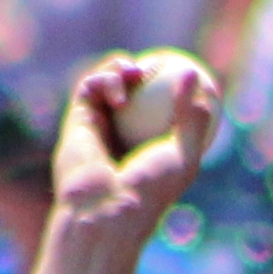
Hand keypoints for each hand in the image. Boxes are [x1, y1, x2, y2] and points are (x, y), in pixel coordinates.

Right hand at [58, 54, 222, 231]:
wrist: (105, 211)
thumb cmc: (148, 191)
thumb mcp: (183, 156)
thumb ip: (192, 118)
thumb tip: (194, 74)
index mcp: (148, 148)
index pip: (160, 109)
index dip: (171, 86)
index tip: (184, 69)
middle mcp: (121, 136)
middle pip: (132, 92)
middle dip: (141, 71)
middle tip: (156, 62)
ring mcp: (98, 129)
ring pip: (107, 85)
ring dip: (118, 68)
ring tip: (133, 72)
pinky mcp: (77, 123)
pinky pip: (89, 88)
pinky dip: (104, 81)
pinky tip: (119, 91)